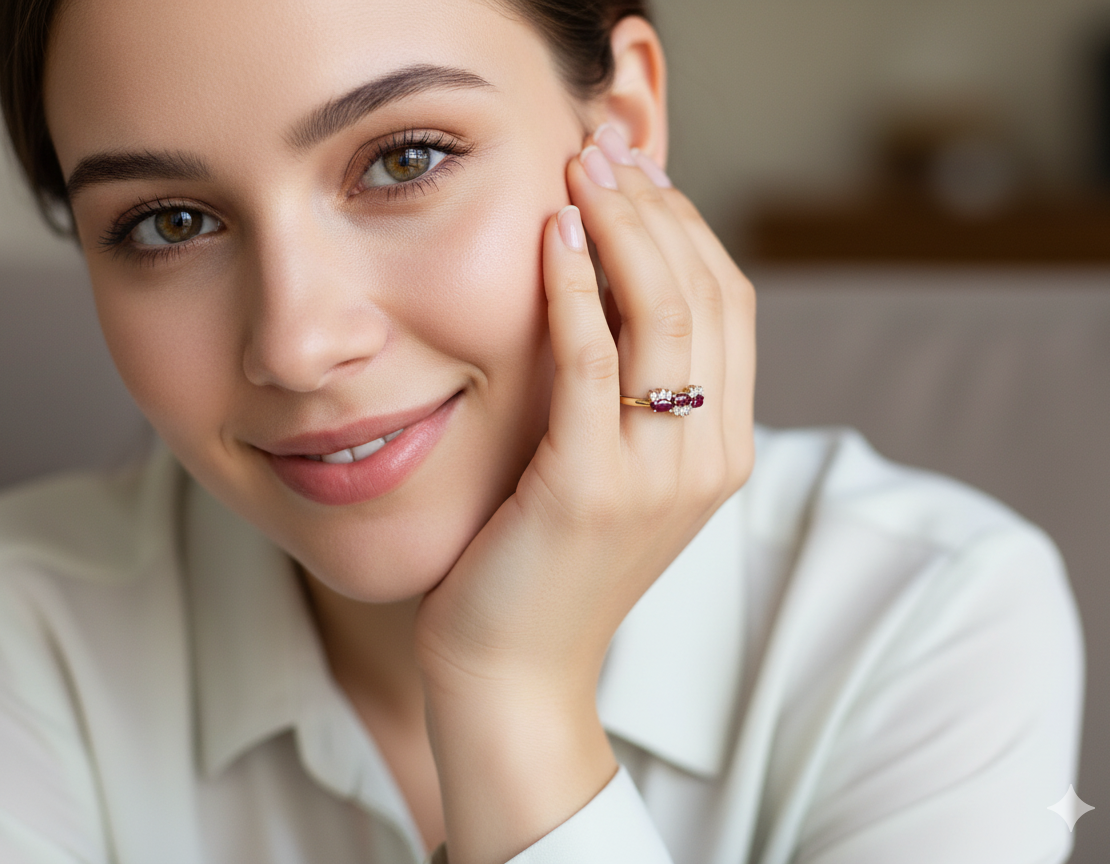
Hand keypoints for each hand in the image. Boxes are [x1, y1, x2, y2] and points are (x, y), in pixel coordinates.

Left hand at [414, 124, 755, 863]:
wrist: (516, 673)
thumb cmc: (549, 565)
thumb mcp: (618, 475)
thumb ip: (637, 398)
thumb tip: (617, 294)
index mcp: (723, 448)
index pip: (729, 306)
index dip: (689, 229)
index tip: (636, 176)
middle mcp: (707, 457)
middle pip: (704, 296)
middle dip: (655, 210)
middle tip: (604, 150)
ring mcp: (657, 476)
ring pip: (663, 317)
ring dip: (622, 230)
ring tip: (581, 171)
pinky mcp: (590, 488)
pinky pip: (592, 363)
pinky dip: (576, 291)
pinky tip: (552, 238)